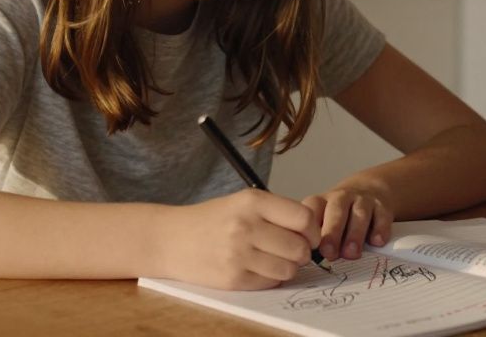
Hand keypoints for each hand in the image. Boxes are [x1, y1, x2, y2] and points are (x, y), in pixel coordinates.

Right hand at [159, 189, 319, 289]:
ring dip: (288, 267)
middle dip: (302, 252)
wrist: (171, 239)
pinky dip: (271, 278)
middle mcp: (246, 226)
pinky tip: (258, 268)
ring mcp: (239, 254)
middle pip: (299, 247)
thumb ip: (277, 212)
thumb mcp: (243, 202)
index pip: (303, 218)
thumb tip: (314, 232)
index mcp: (253, 202)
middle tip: (293, 250)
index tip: (309, 235)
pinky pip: (270, 282)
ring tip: (274, 259)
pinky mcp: (233, 279)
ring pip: (289, 269)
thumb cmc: (213, 220)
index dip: (312, 230)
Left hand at [303, 184, 393, 260]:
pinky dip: (380, 230)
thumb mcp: (324, 219)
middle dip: (332, 232)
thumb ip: (317, 238)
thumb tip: (308, 261)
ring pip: (359, 214)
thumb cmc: (340, 215)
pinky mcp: (382, 207)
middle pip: (336, 211)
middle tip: (329, 253)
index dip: (308, 227)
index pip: (312, 209)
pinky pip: (382, 217)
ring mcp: (363, 201)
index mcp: (321, 202)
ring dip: (355, 234)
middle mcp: (341, 198)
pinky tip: (376, 242)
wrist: (369, 189)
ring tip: (352, 254)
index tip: (306, 246)